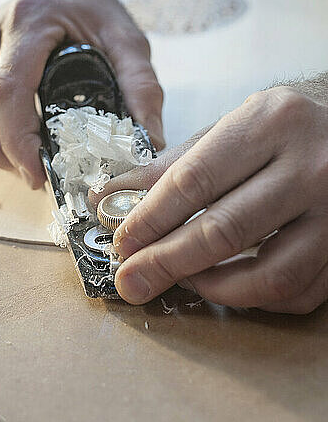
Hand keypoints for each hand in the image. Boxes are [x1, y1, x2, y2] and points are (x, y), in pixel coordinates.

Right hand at [0, 0, 163, 187]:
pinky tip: (2, 137)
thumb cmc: (94, 12)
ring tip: (19, 158)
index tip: (38, 172)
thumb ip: (142, 85)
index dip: (17, 139)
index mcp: (28, 22)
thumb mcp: (128, 41)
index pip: (7, 90)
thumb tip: (149, 139)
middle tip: (32, 171)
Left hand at [96, 87, 327, 313]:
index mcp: (269, 123)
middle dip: (167, 262)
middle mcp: (309, 165)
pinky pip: (299, 290)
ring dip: (213, 288)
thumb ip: (173, 165)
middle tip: (133, 279)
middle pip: (225, 230)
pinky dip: (256, 298)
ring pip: (270, 274)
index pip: (195, 180)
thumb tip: (113, 198)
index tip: (123, 242)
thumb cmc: (282, 128)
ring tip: (183, 280)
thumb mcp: (229, 128)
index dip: (150, 218)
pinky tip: (228, 284)